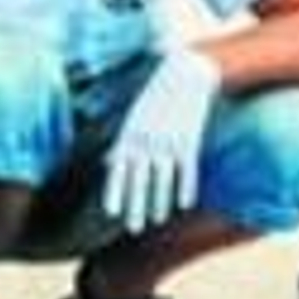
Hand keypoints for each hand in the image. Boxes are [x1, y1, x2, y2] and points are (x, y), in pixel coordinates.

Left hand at [101, 49, 220, 233]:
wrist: (186, 71)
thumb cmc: (156, 94)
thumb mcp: (133, 114)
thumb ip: (122, 139)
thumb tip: (108, 161)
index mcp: (130, 131)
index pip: (120, 167)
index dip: (115, 190)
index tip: (111, 212)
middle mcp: (148, 137)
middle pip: (140, 177)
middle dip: (136, 204)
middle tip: (132, 227)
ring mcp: (170, 138)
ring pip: (163, 177)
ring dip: (160, 201)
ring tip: (156, 220)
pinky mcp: (190, 138)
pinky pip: (188, 167)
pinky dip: (186, 186)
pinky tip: (184, 204)